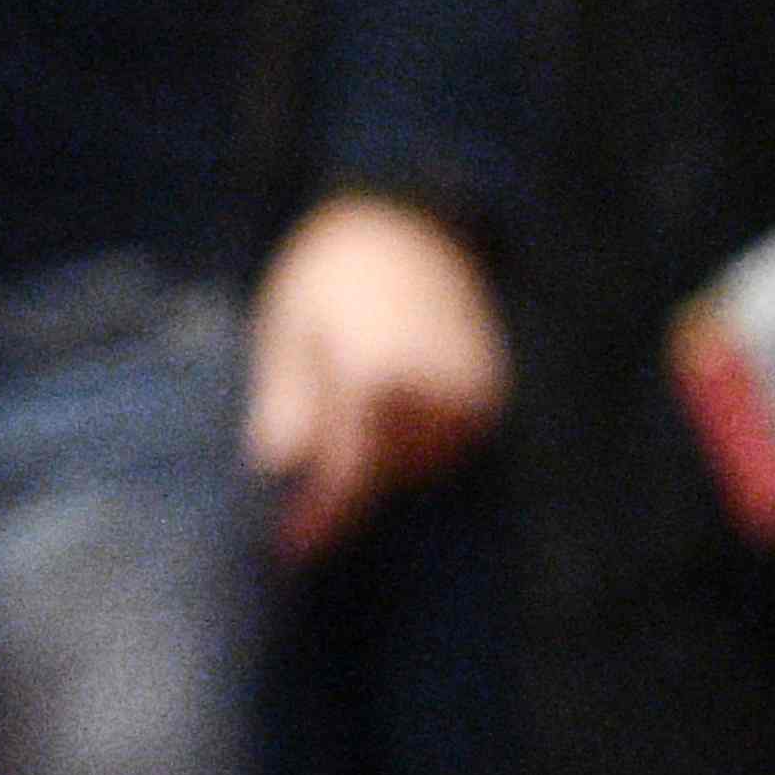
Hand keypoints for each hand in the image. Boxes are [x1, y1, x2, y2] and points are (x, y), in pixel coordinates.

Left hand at [246, 194, 509, 560]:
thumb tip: (281, 466)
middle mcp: (437, 389)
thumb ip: (286, 400)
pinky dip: (413, 443)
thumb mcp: (285, 331)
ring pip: (421, 464)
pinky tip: (382, 411)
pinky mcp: (492, 390)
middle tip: (299, 492)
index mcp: (378, 374)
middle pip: (386, 473)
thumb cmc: (328, 274)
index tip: (291, 550)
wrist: (407, 224)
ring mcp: (474, 391)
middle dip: (342, 484)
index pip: (351, 470)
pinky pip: (449, 443)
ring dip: (380, 461)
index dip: (321, 516)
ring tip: (344, 412)